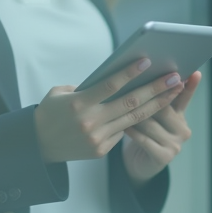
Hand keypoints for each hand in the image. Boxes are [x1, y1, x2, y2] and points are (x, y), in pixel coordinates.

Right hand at [34, 58, 184, 163]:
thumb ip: (87, 86)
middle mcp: (89, 122)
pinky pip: (123, 132)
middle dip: (155, 89)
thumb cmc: (51, 113)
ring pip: (134, 119)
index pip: (109, 85)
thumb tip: (118, 78)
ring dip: (157, 104)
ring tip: (174, 90)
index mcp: (78, 103)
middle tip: (174, 76)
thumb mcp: (60, 94)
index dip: (130, 73)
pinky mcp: (101, 151)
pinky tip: (154, 107)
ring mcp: (97, 139)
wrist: (36, 147)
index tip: (148, 61)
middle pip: (130, 103)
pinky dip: (137, 120)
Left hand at [122, 71, 201, 186]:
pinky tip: (123, 126)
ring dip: (135, 116)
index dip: (190, 86)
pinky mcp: (164, 157)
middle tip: (131, 88)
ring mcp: (175, 144)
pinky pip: (145, 139)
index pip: (185, 98)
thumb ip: (158, 100)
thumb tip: (153, 76)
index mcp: (181, 117)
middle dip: (147, 101)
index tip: (195, 72)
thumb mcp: (153, 116)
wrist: (139, 164)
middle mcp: (183, 130)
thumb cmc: (144, 134)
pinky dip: (133, 132)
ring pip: (152, 124)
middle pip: (164, 109)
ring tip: (121, 108)